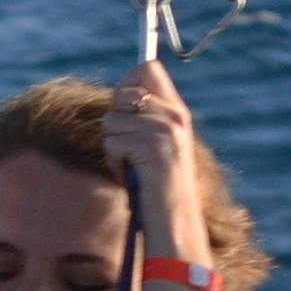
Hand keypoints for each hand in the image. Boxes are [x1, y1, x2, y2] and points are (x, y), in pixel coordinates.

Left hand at [104, 60, 206, 250]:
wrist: (175, 222)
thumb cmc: (159, 187)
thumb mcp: (158, 145)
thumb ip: (146, 118)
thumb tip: (119, 93)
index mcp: (177, 112)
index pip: (147, 68)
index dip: (127, 82)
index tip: (124, 108)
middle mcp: (174, 116)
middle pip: (122, 93)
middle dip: (115, 119)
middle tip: (127, 146)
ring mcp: (166, 132)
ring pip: (112, 120)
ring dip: (113, 146)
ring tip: (129, 166)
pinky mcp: (152, 149)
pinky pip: (112, 143)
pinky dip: (114, 162)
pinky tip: (128, 176)